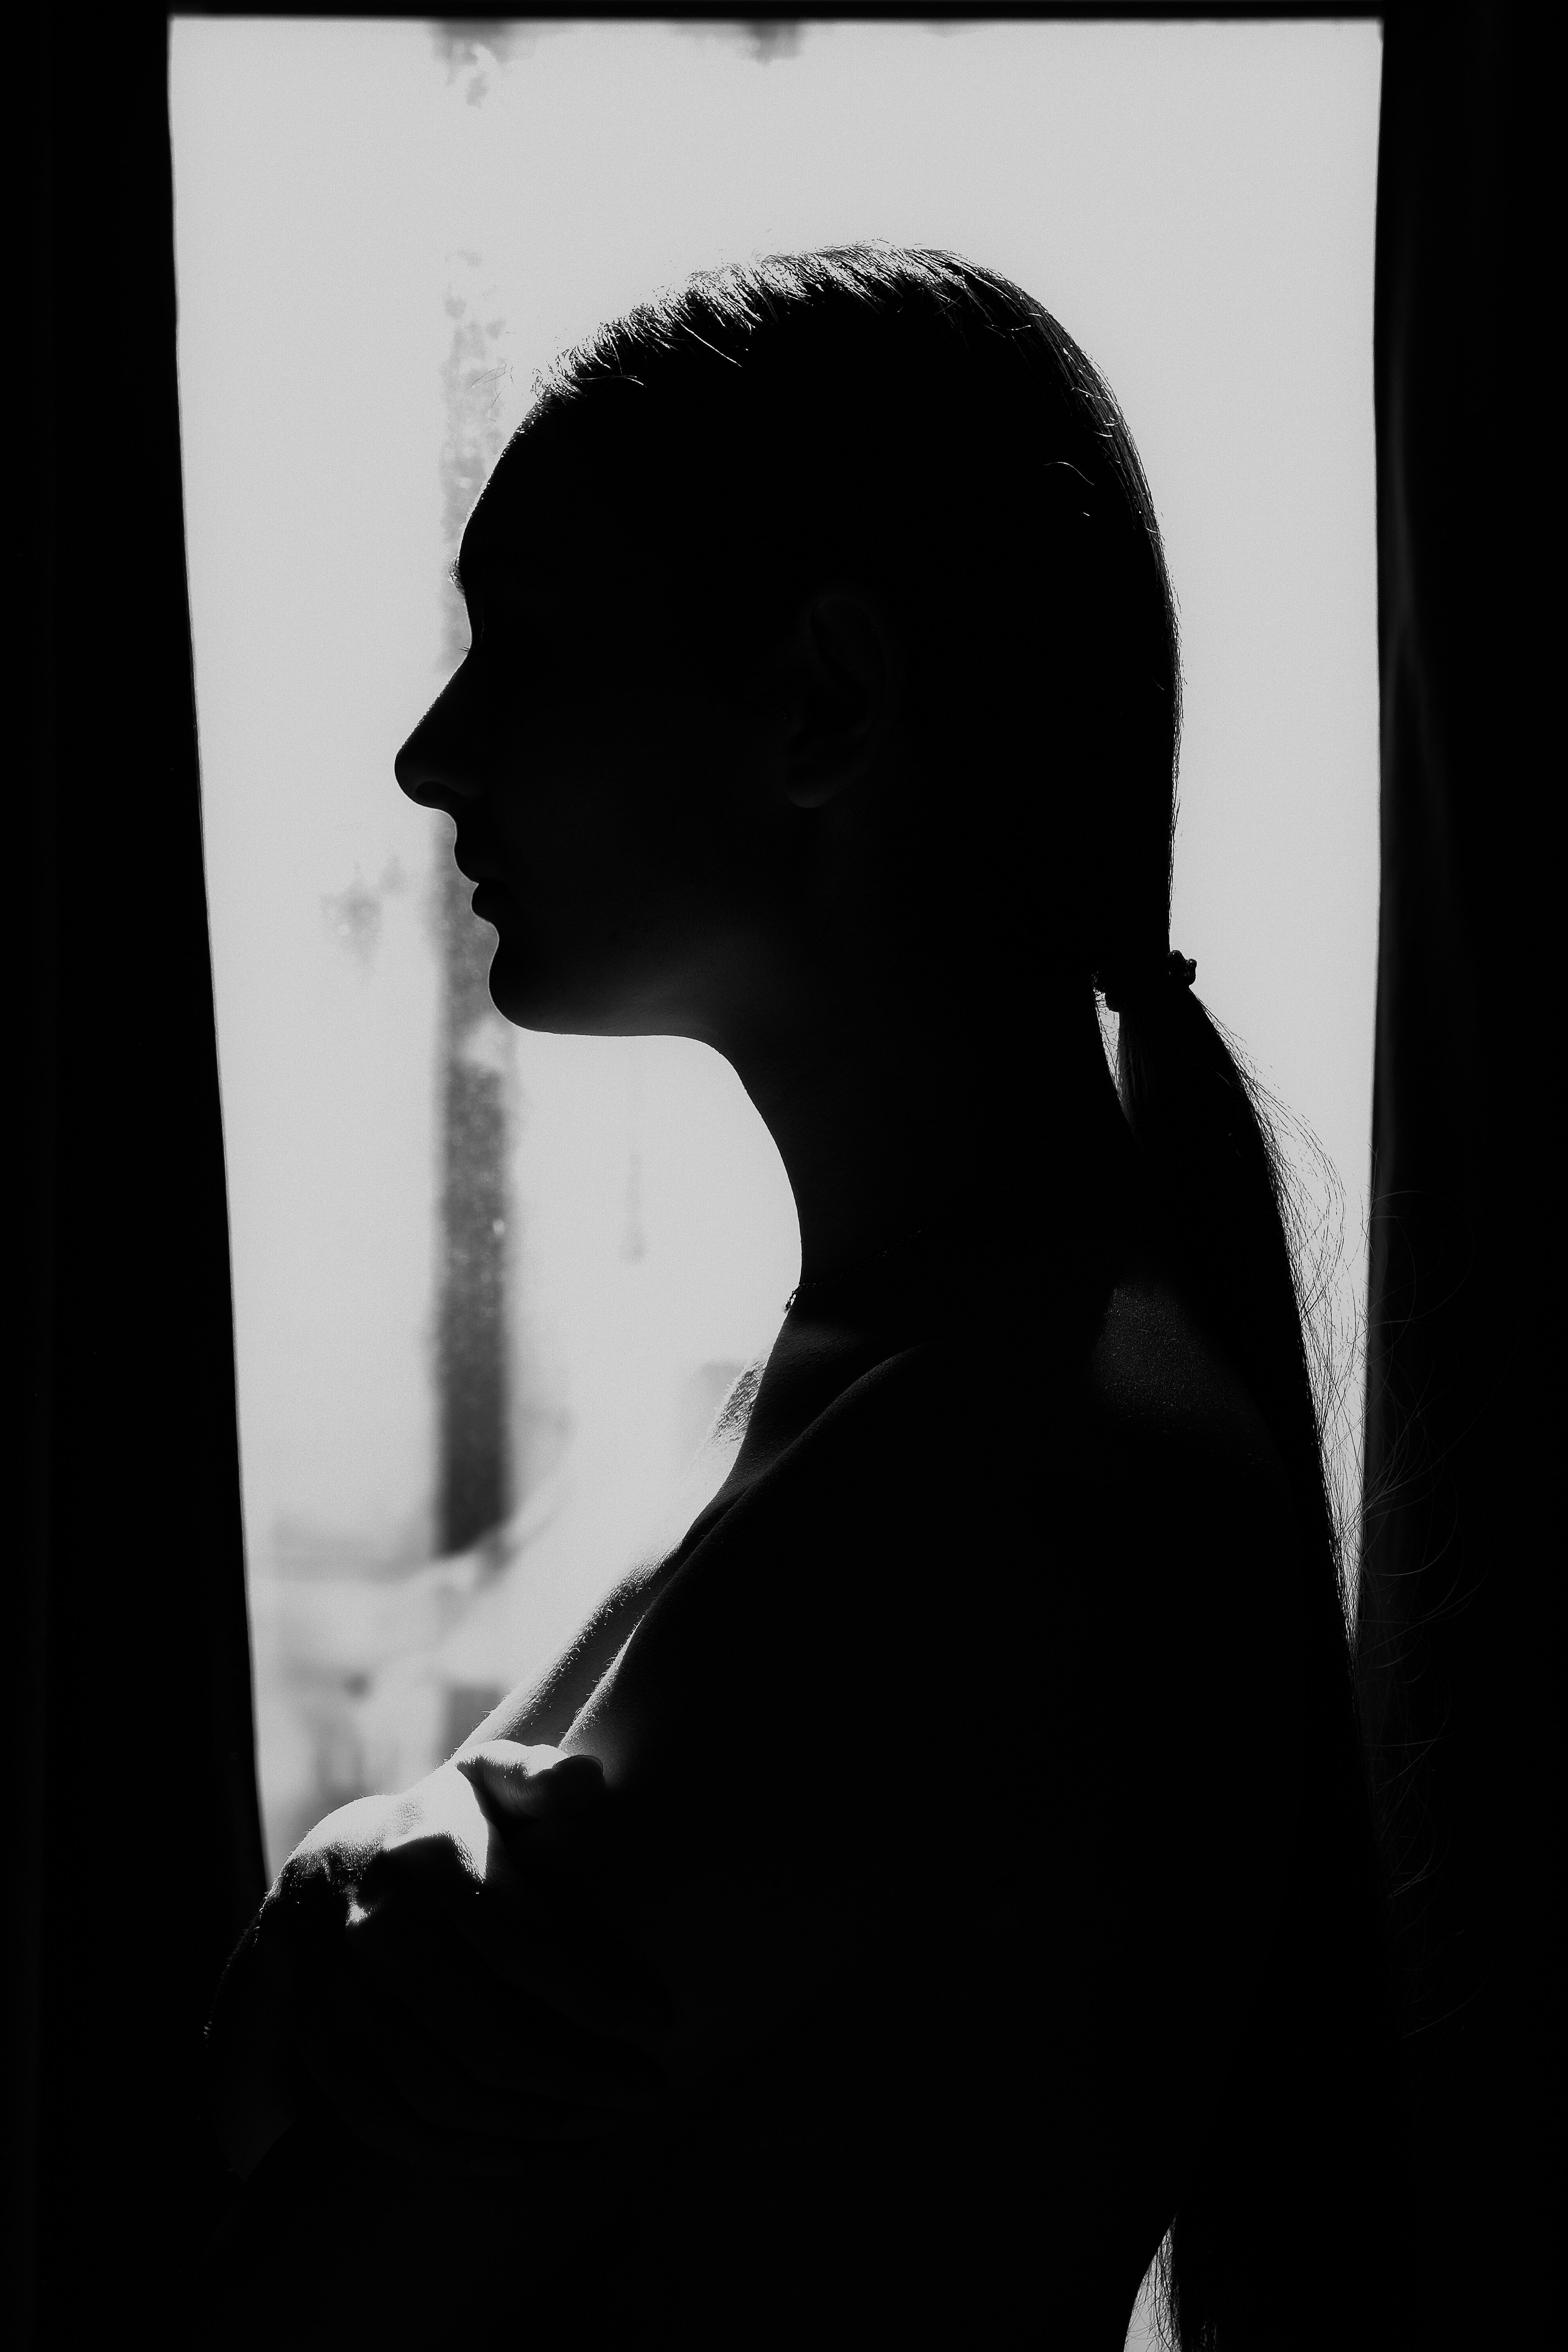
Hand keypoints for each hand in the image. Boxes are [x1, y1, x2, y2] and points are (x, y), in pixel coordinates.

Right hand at [207, 1744, 673, 2181]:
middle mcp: (380, 1935)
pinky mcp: (324, 2050)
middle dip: (582, 2078)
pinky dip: (464, 2153)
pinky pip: (392, 2127)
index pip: (532, 1953)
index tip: (661, 2025)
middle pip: (491, 2041)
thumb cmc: (441, 1826)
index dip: (603, 1999)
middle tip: (647, 2090)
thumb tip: (588, 1781)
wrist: (326, 1870)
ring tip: (603, 2123)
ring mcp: (343, 1999)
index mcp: (433, 1864)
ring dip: (535, 2125)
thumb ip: (539, 1777)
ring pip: (445, 2097)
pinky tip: (530, 2150)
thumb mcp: (486, 1778)